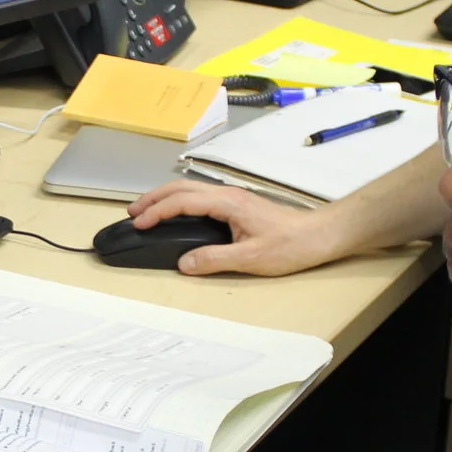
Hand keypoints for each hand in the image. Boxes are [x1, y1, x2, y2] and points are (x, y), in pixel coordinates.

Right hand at [125, 181, 351, 276]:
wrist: (319, 236)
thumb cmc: (291, 245)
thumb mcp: (250, 258)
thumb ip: (214, 260)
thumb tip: (184, 263)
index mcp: (227, 203)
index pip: (182, 201)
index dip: (157, 211)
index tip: (139, 223)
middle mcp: (227, 195)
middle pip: (181, 188)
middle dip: (153, 198)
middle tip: (132, 212)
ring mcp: (232, 198)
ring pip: (189, 189)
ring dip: (164, 198)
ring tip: (146, 211)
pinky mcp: (236, 205)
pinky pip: (199, 197)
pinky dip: (179, 202)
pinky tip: (175, 214)